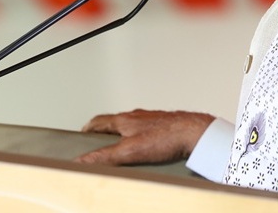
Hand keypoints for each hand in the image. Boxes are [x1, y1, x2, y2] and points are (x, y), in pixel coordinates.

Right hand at [75, 109, 214, 165]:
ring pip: (131, 126)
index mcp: (124, 119)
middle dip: (105, 133)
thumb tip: (82, 160)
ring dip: (123, 135)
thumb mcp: (129, 151)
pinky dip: (140, 138)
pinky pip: (147, 131)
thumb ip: (104, 156)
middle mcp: (137, 116)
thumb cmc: (167, 136)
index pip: (99, 121)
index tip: (82, 135)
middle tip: (100, 143)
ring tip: (122, 149)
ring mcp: (152, 120)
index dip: (88, 129)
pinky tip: (147, 150)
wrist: (195, 133)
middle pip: (114, 122)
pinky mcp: (165, 126)